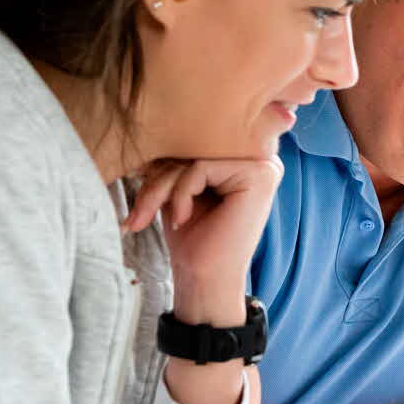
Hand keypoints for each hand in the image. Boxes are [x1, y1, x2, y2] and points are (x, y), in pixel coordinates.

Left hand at [125, 157, 282, 325]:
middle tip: (138, 212)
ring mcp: (265, 164)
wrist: (206, 279)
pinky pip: (200, 167)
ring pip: (193, 157)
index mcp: (243, 159)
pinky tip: (182, 219)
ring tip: (149, 217)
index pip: (193, 143)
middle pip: (193, 146)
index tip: (138, 186)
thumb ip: (177, 157)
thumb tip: (148, 124)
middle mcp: (260, 156)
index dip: (161, 163)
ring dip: (161, 189)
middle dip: (157, 178)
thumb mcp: (179, 188)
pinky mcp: (260, 175)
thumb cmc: (194, 238)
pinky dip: (180, 194)